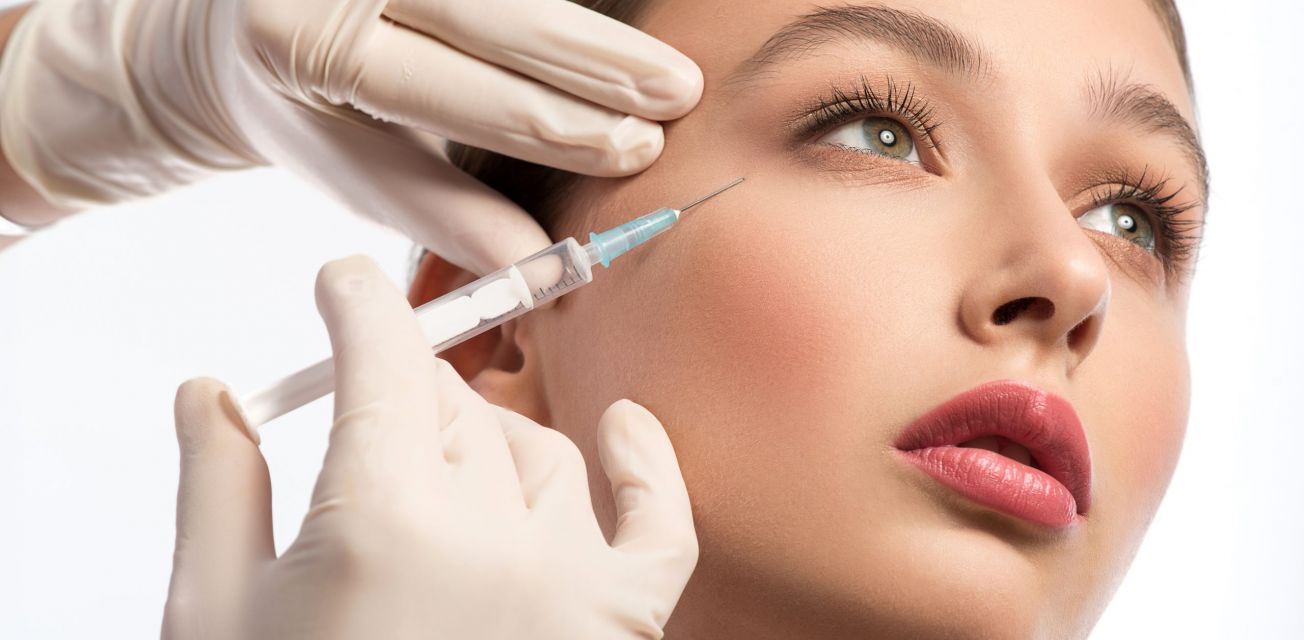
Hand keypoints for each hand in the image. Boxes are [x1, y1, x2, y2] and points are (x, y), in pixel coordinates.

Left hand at [0, 0, 701, 272]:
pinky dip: (558, 6)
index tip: (633, 148)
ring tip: (661, 72)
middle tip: (676, 96)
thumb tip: (541, 267)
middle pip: (497, 19)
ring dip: (591, 33)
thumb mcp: (353, 174)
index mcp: (302, 44)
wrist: (236, 31)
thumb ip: (442, 217)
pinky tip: (613, 36)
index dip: (557, 123)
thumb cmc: (299, 113)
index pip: (458, 92)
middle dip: (598, 65)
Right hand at [162, 256, 698, 638]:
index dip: (359, 306)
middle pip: (455, 407)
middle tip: (364, 422)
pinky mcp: (617, 635)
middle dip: (401, 396)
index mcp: (381, 520)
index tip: (343, 287)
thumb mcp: (215, 617)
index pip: (385, 359)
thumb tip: (211, 392)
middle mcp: (490, 540)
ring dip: (483, 443)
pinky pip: (659, 530)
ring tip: (433, 475)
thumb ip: (216, 491)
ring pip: (538, 455)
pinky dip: (648, 470)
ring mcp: (567, 588)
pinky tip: (625, 426)